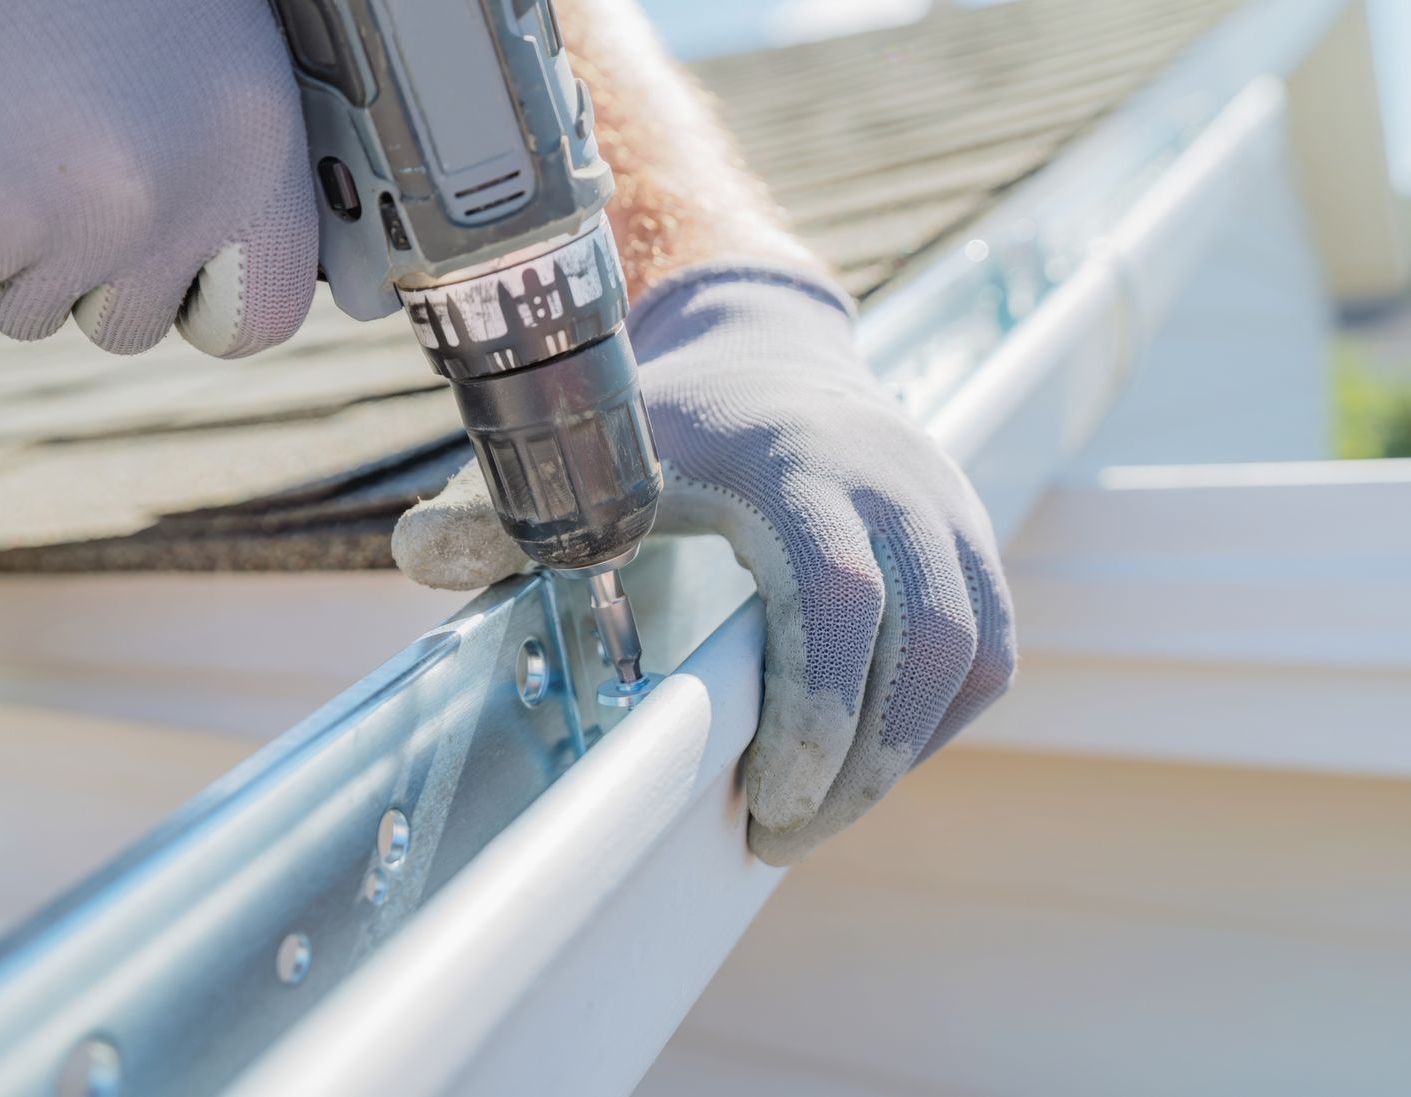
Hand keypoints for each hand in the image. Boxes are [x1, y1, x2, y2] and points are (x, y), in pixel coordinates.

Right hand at [0, 0, 315, 355]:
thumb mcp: (201, 40)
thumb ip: (217, 158)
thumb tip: (222, 260)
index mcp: (250, 150)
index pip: (261, 315)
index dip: (207, 300)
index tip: (179, 278)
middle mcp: (164, 203)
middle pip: (128, 322)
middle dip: (86, 265)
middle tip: (49, 160)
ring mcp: (56, 225)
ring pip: (27, 312)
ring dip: (1, 247)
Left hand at [393, 0, 1013, 863]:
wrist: (764, 346)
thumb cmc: (669, 412)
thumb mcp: (585, 441)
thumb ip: (505, 503)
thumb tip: (421, 555)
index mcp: (793, 463)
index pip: (836, 596)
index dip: (816, 707)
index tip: (767, 799)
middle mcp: (890, 479)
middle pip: (923, 644)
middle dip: (857, 764)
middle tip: (777, 834)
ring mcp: (945, 505)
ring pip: (969, 655)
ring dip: (899, 753)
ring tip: (816, 809)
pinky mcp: (971, 536)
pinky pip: (989, 649)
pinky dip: (938, 719)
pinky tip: (868, 756)